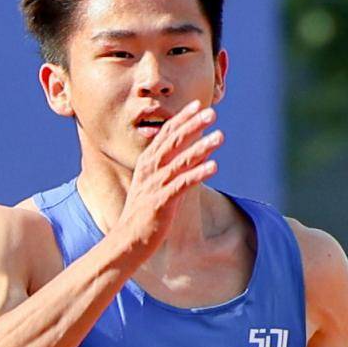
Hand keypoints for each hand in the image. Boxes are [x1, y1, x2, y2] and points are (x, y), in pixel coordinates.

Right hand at [107, 93, 227, 259]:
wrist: (127, 241)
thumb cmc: (144, 213)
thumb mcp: (157, 185)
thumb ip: (173, 167)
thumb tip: (197, 152)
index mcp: (148, 163)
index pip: (166, 134)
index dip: (182, 118)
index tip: (198, 105)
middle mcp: (150, 170)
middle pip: (173, 141)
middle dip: (193, 125)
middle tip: (212, 113)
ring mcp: (155, 185)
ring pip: (181, 161)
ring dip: (201, 147)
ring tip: (220, 136)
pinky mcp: (161, 202)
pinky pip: (182, 184)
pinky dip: (198, 173)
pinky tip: (214, 166)